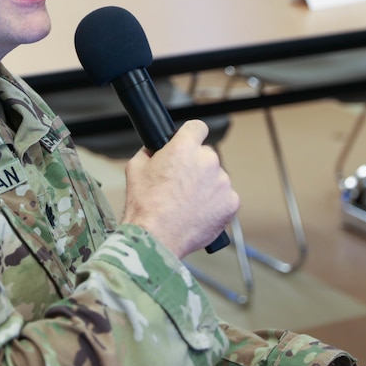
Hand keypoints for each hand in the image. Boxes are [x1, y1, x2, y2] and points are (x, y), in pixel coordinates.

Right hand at [120, 120, 238, 257]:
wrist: (157, 237)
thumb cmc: (145, 205)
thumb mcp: (135, 167)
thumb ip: (149, 152)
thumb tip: (154, 150)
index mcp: (184, 147)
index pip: (197, 127)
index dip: (191, 136)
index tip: (189, 144)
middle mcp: (207, 160)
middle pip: (206, 155)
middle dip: (196, 166)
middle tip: (181, 184)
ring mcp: (222, 182)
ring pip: (216, 178)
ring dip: (206, 186)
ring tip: (187, 203)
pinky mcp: (231, 202)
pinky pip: (224, 197)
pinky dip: (215, 204)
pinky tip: (198, 212)